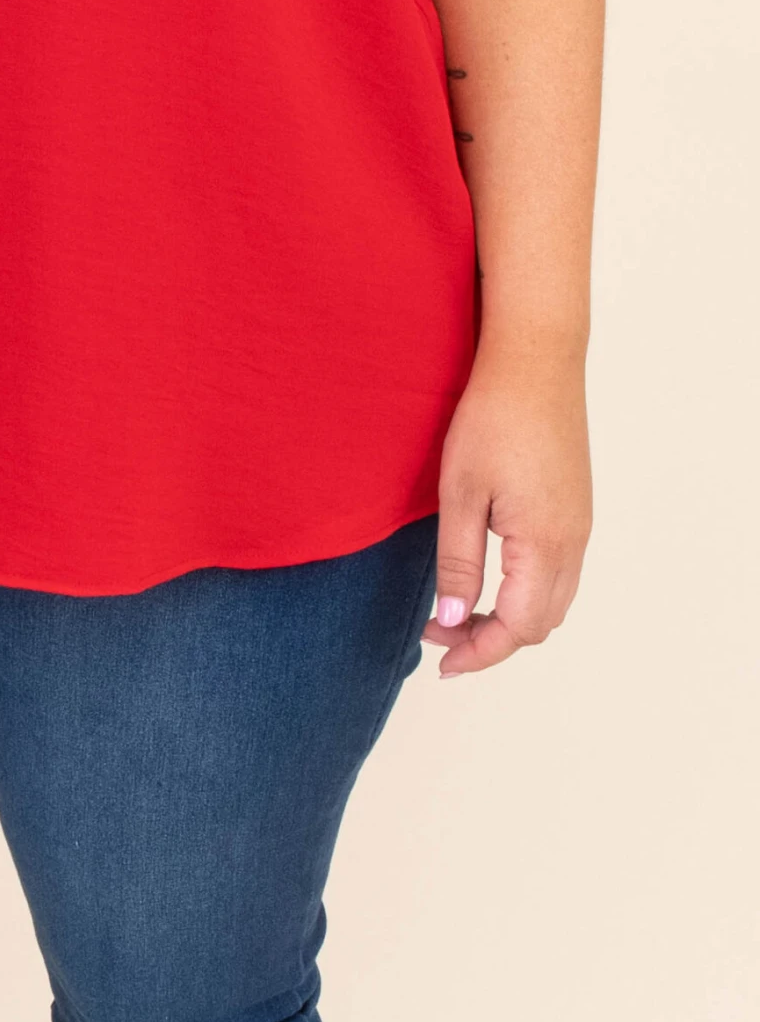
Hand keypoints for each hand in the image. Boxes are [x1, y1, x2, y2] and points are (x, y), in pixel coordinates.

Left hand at [427, 349, 592, 676]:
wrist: (536, 360)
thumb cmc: (492, 418)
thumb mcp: (460, 492)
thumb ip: (459, 562)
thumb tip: (455, 620)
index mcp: (544, 543)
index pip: (518, 627)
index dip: (479, 653)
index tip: (440, 661)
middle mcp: (573, 541)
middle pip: (541, 623)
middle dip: (492, 640)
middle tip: (440, 632)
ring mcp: (580, 524)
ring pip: (554, 600)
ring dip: (511, 617)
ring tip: (459, 610)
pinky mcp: (577, 507)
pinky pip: (560, 572)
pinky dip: (527, 591)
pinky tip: (491, 576)